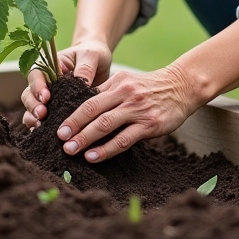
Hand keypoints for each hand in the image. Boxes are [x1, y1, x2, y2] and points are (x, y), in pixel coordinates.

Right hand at [20, 37, 112, 128]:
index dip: (37, 86)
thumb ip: (85, 68)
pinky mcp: (55, 110)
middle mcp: (44, 82)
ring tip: (41, 127)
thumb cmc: (93, 54)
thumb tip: (81, 84)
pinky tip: (46, 135)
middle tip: (42, 115)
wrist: (99, 62)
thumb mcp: (91, 55)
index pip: (36, 74)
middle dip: (33, 105)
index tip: (46, 97)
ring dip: (33, 117)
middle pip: (29, 94)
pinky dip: (41, 128)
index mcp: (49, 64)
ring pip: (31, 108)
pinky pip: (42, 120)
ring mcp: (47, 97)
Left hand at [54, 63, 206, 162]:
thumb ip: (108, 93)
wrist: (182, 86)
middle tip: (59, 139)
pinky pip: (123, 139)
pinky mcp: (149, 124)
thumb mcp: (128, 82)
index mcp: (116, 82)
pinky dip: (106, 149)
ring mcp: (137, 109)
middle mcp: (124, 94)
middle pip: (92, 110)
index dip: (71, 112)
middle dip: (73, 125)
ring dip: (85, 138)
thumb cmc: (151, 88)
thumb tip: (83, 110)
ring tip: (71, 149)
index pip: (88, 98)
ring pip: (105, 124)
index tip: (57, 124)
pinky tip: (93, 156)